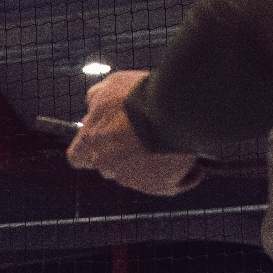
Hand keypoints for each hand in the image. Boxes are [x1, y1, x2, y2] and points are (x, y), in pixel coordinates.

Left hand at [66, 71, 202, 195]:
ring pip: (140, 177)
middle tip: (143, 137)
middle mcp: (106, 164)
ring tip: (173, 147)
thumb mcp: (111, 85)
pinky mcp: (160, 186)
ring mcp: (132, 179)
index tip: (101, 142)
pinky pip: (170, 185)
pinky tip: (194, 167)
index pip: (78, 156)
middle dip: (121, 154)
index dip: (89, 150)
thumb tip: (92, 106)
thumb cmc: (142, 95)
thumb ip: (97, 98)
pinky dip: (181, 177)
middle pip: (108, 166)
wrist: (174, 109)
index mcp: (91, 141)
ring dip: (152, 164)